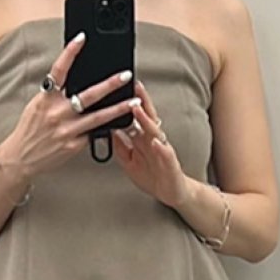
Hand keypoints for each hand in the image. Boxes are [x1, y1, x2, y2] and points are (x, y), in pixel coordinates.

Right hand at [3, 34, 141, 179]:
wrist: (21, 157)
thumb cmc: (30, 130)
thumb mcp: (37, 106)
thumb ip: (54, 94)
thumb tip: (71, 79)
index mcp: (45, 99)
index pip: (59, 71)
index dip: (70, 53)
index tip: (82, 38)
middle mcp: (56, 113)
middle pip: (87, 95)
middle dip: (109, 84)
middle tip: (126, 75)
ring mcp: (66, 130)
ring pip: (98, 117)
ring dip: (118, 108)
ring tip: (135, 101)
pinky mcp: (73, 146)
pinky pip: (93, 134)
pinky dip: (105, 127)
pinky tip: (120, 123)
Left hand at [113, 79, 188, 208]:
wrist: (171, 193)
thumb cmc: (152, 175)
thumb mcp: (129, 161)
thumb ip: (120, 146)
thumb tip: (108, 131)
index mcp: (142, 139)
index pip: (135, 117)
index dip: (128, 103)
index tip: (119, 89)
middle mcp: (153, 140)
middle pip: (147, 117)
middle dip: (141, 101)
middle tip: (133, 86)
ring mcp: (162, 150)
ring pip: (154, 131)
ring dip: (146, 120)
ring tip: (138, 109)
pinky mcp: (171, 163)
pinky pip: (166, 154)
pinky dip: (160, 147)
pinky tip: (155, 141)